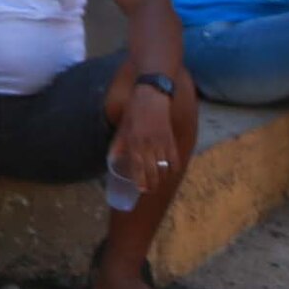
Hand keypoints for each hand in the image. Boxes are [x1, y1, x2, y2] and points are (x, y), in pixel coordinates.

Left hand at [110, 75, 188, 194]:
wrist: (152, 97)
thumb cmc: (134, 113)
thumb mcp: (122, 128)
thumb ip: (118, 145)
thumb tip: (113, 160)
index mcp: (134, 140)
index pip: (138, 165)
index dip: (141, 179)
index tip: (141, 189)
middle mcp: (149, 143)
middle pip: (153, 169)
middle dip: (152, 183)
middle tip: (149, 190)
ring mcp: (162, 142)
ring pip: (165, 167)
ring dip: (162, 178)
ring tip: (158, 184)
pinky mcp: (171, 140)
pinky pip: (175, 158)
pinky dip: (173, 168)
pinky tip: (170, 173)